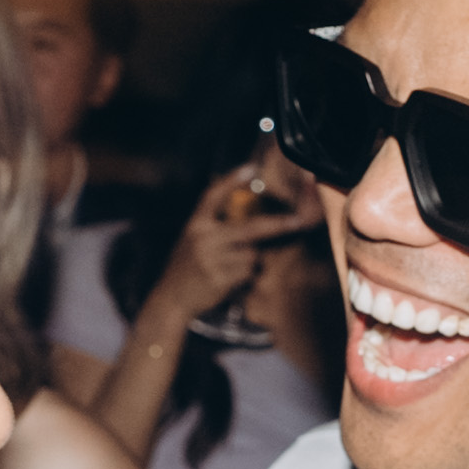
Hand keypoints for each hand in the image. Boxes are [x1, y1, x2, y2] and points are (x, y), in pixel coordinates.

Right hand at [148, 158, 308, 324]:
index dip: (232, 181)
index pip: (213, 196)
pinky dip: (245, 278)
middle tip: (298, 221)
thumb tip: (252, 218)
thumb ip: (215, 227)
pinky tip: (229, 282)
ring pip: (252, 255)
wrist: (170, 299)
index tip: (252, 168)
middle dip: (278, 225)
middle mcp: (203, 238)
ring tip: (229, 269)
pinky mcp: (219, 279)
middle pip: (250, 228)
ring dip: (250, 262)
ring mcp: (211, 259)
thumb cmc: (187, 268)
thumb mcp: (193, 240)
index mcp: (195, 224)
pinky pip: (248, 273)